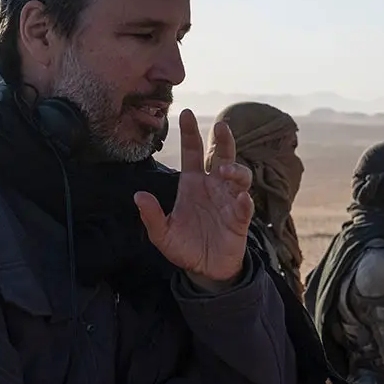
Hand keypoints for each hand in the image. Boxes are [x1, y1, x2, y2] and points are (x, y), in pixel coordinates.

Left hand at [134, 110, 253, 288]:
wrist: (205, 270)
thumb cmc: (184, 247)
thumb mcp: (162, 234)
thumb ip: (151, 216)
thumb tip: (138, 195)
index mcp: (192, 184)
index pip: (192, 153)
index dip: (190, 134)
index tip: (187, 113)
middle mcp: (213, 187)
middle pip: (222, 156)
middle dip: (223, 140)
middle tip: (220, 126)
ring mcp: (229, 201)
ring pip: (240, 176)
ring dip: (235, 169)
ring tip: (225, 171)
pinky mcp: (240, 219)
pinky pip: (245, 206)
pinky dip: (244, 200)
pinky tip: (240, 199)